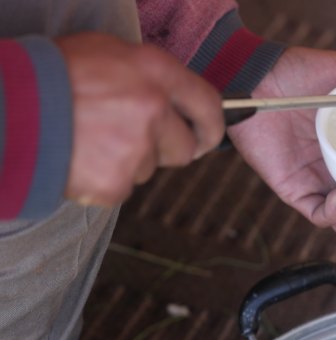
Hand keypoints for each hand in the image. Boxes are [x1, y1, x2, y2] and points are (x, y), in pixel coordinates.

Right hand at [57, 33, 223, 205]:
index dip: (212, 126)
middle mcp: (153, 109)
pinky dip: (105, 180)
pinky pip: (122, 187)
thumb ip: (150, 77)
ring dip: (128, 160)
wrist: (8, 109)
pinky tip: (81, 159)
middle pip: (184, 147)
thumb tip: (177, 102)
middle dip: (166, 148)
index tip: (208, 136)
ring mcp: (135, 148)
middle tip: (132, 138)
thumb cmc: (52, 75)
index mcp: (155, 72)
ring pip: (149, 168)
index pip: (209, 105)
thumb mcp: (108, 53)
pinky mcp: (115, 182)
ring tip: (90, 140)